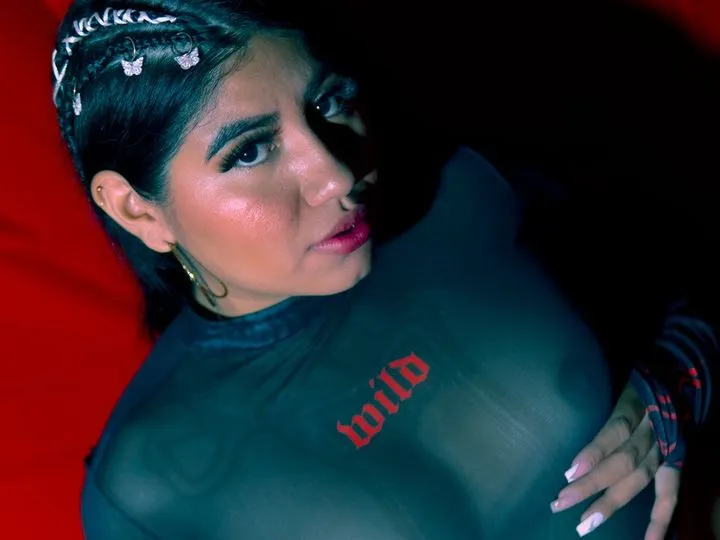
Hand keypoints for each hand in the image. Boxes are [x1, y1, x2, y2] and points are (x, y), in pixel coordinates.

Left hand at [550, 384, 680, 538]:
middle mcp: (654, 428)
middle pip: (623, 460)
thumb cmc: (635, 379)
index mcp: (637, 404)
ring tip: (584, 524)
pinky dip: (660, 518)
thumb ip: (589, 394)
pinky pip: (671, 491)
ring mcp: (667, 446)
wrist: (680, 375)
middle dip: (592, 484)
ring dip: (611, 503)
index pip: (615, 430)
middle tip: (560, 503)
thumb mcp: (615, 377)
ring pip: (640, 478)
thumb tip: (550, 412)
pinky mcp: (676, 459)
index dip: (594, 453)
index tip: (569, 473)